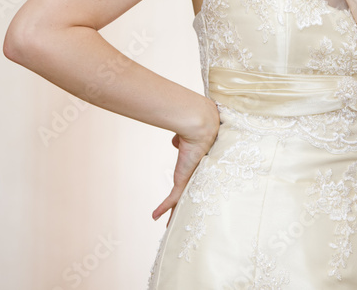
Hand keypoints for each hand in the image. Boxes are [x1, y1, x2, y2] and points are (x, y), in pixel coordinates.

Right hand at [151, 102, 219, 225]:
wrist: (201, 128)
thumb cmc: (196, 129)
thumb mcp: (184, 138)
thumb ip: (180, 142)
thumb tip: (178, 141)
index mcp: (197, 167)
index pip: (192, 183)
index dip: (189, 191)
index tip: (186, 200)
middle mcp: (195, 176)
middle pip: (190, 198)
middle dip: (185, 210)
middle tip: (182, 221)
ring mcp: (190, 180)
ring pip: (182, 203)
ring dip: (175, 216)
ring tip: (169, 229)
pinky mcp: (183, 181)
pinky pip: (172, 200)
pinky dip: (163, 208)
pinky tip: (155, 217)